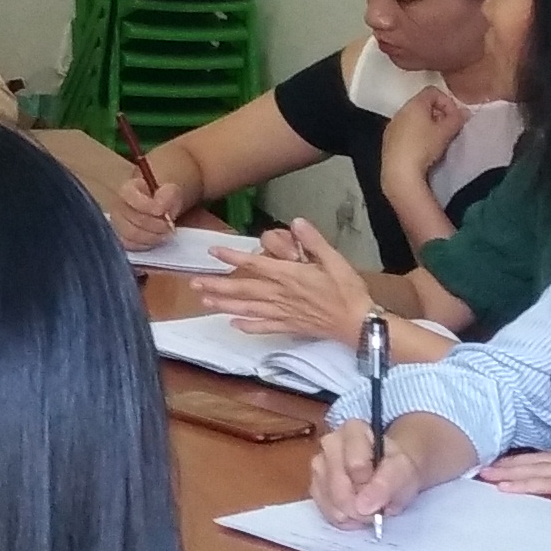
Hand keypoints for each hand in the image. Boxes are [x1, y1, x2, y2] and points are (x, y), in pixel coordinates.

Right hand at [109, 157, 181, 246]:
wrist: (162, 203)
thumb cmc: (165, 195)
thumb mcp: (172, 189)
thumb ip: (167, 196)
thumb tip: (161, 209)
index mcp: (127, 189)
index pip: (129, 197)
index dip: (146, 206)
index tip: (162, 212)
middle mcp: (117, 207)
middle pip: (130, 219)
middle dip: (153, 226)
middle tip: (170, 226)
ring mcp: (118, 224)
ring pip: (130, 236)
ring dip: (151, 237)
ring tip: (166, 233)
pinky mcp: (123, 238)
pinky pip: (131, 246)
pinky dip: (146, 245)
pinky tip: (157, 238)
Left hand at [194, 221, 375, 346]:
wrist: (357, 324)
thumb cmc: (347, 291)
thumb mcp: (334, 260)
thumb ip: (314, 241)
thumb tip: (296, 222)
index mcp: (289, 276)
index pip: (254, 264)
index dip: (231, 257)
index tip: (213, 251)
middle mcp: (280, 295)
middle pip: (242, 289)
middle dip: (216, 284)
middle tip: (193, 282)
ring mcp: (282, 313)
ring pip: (246, 308)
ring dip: (224, 304)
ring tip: (204, 300)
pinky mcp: (289, 326)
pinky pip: (263, 327)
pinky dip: (247, 326)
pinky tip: (233, 325)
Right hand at [311, 409, 469, 526]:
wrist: (392, 474)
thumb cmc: (398, 469)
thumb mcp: (404, 472)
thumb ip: (386, 484)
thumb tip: (363, 506)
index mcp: (353, 430)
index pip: (355, 465)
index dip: (371, 486)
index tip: (384, 491)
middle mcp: (330, 443)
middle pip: (337, 484)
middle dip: (358, 506)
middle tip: (376, 512)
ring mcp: (319, 464)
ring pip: (328, 498)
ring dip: (350, 514)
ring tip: (368, 512)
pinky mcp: (314, 485)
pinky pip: (323, 509)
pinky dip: (341, 518)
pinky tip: (355, 515)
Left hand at [381, 84, 468, 203]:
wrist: (400, 172)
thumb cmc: (424, 147)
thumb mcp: (446, 132)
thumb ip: (457, 119)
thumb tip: (464, 112)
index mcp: (414, 104)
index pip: (433, 91)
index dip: (447, 101)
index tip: (454, 117)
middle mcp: (400, 112)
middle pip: (422, 104)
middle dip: (438, 114)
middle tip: (448, 129)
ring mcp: (392, 126)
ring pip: (413, 119)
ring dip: (427, 125)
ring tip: (437, 141)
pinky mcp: (388, 141)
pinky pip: (405, 131)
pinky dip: (416, 135)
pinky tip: (423, 150)